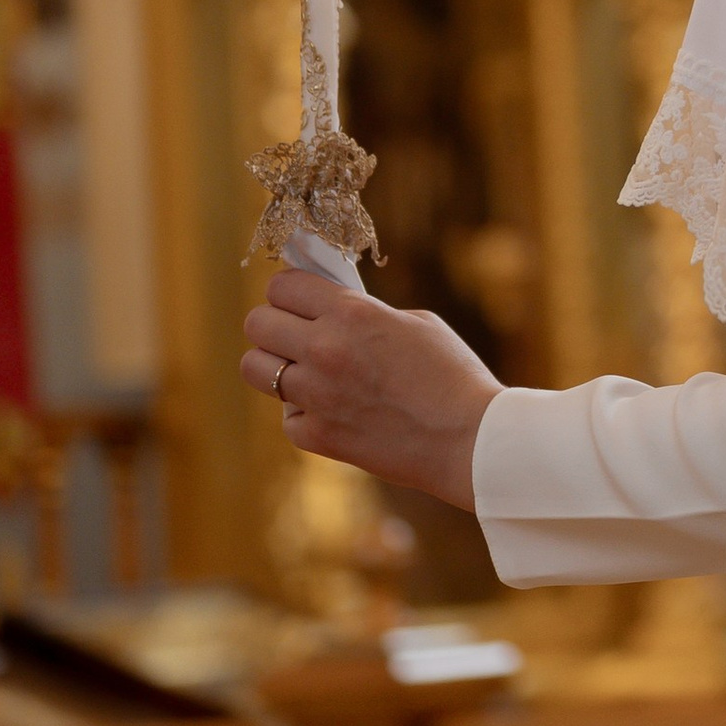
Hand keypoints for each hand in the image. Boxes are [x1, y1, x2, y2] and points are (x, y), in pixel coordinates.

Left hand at [240, 271, 500, 512]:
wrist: (471, 440)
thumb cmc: (453, 376)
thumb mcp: (416, 323)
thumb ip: (365, 314)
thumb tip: (331, 314)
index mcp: (350, 313)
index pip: (283, 285)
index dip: (289, 288)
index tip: (299, 296)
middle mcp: (324, 350)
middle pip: (256, 323)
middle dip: (274, 322)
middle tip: (296, 331)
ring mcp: (316, 396)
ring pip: (255, 369)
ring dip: (275, 365)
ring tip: (303, 371)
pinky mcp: (318, 437)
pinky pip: (287, 417)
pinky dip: (305, 413)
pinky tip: (334, 411)